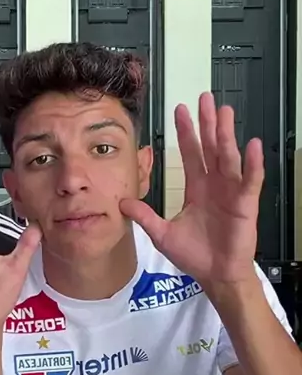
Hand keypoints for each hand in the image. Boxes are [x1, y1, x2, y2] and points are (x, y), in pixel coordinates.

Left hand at [120, 92, 263, 287]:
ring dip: (227, 135)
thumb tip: (122, 202)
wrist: (215, 276)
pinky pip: (249, 181)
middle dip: (207, 123)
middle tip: (204, 99)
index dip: (186, 132)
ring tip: (224, 112)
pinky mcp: (245, 205)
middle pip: (210, 148)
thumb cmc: (195, 256)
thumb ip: (144, 216)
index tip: (181, 110)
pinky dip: (252, 164)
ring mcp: (231, 193)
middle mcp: (215, 186)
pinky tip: (252, 146)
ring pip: (228, 158)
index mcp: (197, 189)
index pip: (191, 154)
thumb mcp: (162, 233)